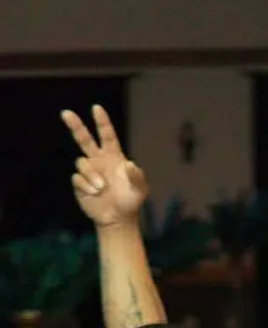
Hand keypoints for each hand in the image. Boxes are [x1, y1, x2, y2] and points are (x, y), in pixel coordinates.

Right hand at [61, 104, 149, 227]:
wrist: (118, 219)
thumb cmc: (131, 201)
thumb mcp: (140, 189)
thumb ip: (137, 176)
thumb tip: (128, 164)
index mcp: (113, 156)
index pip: (107, 135)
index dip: (102, 122)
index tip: (96, 108)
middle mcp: (98, 160)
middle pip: (84, 139)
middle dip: (75, 125)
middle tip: (66, 113)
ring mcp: (88, 171)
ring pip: (82, 162)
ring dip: (91, 174)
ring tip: (101, 188)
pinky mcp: (80, 183)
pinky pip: (78, 178)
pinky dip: (86, 185)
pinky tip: (95, 193)